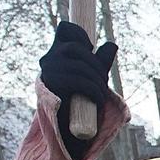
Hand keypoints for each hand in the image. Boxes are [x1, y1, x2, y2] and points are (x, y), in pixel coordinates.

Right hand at [39, 22, 117, 159]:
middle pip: (76, 49)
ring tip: (101, 93)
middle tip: (104, 80)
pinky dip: (92, 90)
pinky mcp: (50, 89)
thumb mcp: (93, 77)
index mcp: (57, 52)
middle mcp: (48, 60)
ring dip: (96, 80)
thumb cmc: (79, 100)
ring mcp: (48, 74)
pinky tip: (98, 99)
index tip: (90, 46)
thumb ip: (99, 62)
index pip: (65, 29)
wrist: (65, 130)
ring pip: (78, 65)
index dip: (79, 33)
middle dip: (95, 64)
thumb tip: (111, 44)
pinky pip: (76, 82)